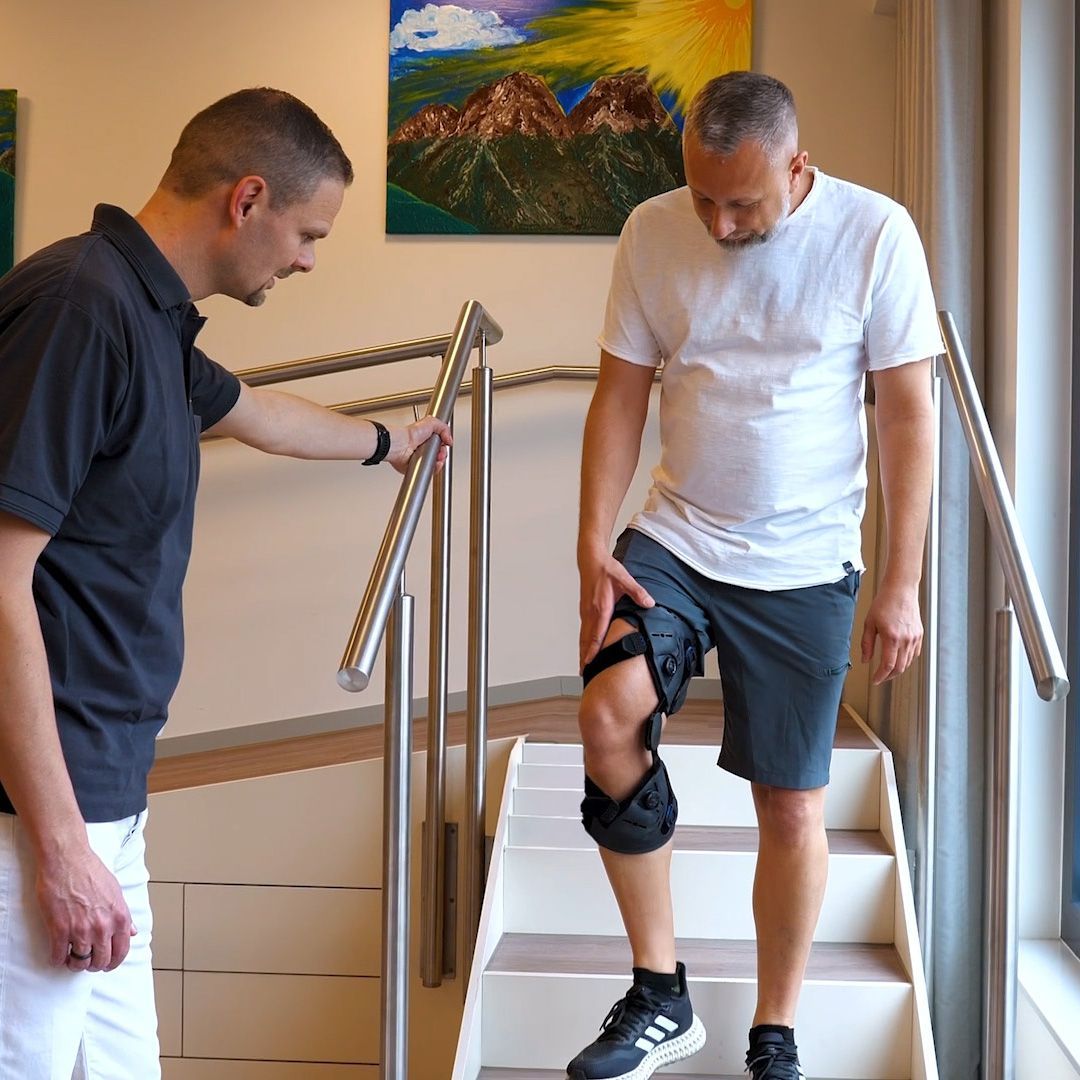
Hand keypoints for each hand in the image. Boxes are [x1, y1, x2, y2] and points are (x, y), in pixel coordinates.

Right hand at [36, 846, 135, 972]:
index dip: (113, 962)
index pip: (121, 952)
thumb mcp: (116, 891)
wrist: (67, 860)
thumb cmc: (91, 871)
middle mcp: (102, 927)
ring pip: (79, 962)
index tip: (107, 965)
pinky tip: (57, 954)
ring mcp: (80, 930)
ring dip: (74, 963)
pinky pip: (58, 957)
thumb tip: (132, 932)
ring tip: (71, 957)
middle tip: (87, 960)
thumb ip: (124, 915)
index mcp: (119, 917)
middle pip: (100, 961)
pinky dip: (57, 959)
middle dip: (94, 964)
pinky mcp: (59, 929)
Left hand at [387, 417, 451, 473]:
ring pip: (436, 464)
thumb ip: (444, 428)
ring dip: (439, 462)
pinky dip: (434, 469)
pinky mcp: (418, 467)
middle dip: (443, 455)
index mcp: (426, 439)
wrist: (402, 445)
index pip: (440, 445)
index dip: (444, 446)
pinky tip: (434, 464)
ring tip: (437, 458)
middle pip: (440, 455)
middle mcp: (424, 449)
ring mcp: (421, 459)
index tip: (445, 444)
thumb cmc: (412, 433)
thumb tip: (449, 440)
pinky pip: (429, 471)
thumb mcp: (431, 422)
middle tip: (440, 452)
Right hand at [578, 548, 653, 668]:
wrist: (591, 560)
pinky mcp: (585, 610)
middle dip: (584, 657)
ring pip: (583, 636)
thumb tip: (649, 603)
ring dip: (582, 651)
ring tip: (583, 665)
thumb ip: (638, 593)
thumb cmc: (606, 570)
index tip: (589, 663)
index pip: (596, 634)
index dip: (592, 650)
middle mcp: (590, 613)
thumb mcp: (625, 579)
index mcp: (601, 608)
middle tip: (584, 672)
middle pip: (586, 640)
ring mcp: (586, 612)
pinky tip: (585, 647)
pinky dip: (583, 642)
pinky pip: (583, 630)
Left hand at [860, 581, 922, 684]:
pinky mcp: (919, 634)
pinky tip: (899, 659)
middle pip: (900, 667)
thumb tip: (865, 660)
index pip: (888, 665)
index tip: (875, 680)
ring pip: (908, 662)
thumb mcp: (869, 623)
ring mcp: (914, 637)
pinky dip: (907, 660)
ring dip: (898, 669)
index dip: (881, 676)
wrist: (900, 590)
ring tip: (888, 670)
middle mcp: (906, 640)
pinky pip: (914, 653)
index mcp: (892, 638)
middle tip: (880, 678)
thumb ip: (866, 644)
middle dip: (889, 676)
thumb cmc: (884, 603)